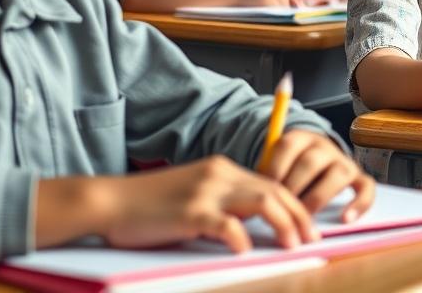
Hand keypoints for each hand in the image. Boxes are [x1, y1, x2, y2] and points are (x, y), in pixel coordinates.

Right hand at [95, 155, 313, 251]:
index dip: (294, 205)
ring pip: (263, 201)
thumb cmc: (149, 205)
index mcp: (222, 168)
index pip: (271, 183)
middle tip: (312, 238)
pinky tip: (247, 252)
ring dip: (284, 224)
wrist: (109, 201)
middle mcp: (219, 174)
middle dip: (300, 216)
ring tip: (294, 245)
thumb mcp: (193, 193)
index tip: (307, 225)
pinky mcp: (191, 212)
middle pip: (275, 190)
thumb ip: (222, 201)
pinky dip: (243, 239)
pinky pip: (228, 225)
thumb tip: (252, 224)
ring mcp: (206, 191)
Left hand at [260, 129, 374, 223]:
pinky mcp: (359, 177)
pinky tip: (345, 218)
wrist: (316, 164)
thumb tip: (253, 196)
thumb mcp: (275, 164)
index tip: (264, 191)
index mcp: (301, 138)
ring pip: (338, 174)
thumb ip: (266, 174)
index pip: (287, 145)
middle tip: (282, 208)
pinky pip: (367, 187)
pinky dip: (359, 203)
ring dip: (319, 197)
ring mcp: (344, 161)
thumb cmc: (289, 171)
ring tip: (304, 216)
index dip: (274, 169)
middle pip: (311, 161)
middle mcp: (325, 146)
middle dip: (295, 187)